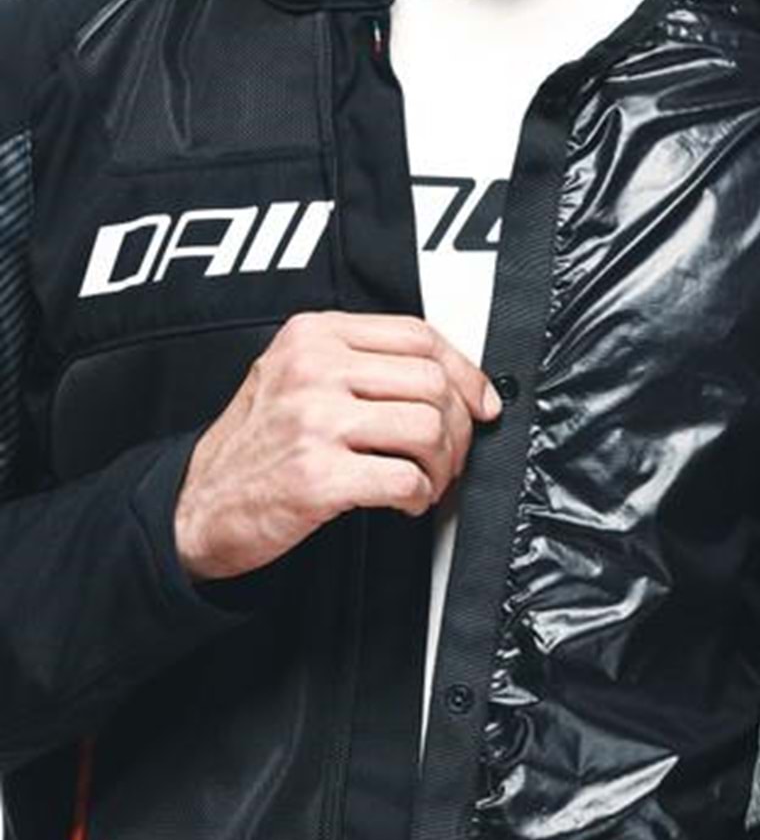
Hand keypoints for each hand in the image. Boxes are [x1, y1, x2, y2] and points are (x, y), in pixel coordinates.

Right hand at [175, 311, 502, 581]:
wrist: (200, 504)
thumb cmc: (257, 444)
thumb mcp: (296, 376)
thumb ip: (362, 363)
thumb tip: (454, 378)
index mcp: (313, 335)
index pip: (418, 336)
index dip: (464, 372)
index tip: (479, 401)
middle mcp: (312, 370)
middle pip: (432, 384)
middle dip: (458, 428)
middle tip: (448, 454)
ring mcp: (314, 422)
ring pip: (428, 429)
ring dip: (441, 466)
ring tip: (424, 479)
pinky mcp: (318, 476)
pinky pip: (406, 480)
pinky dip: (419, 497)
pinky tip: (403, 501)